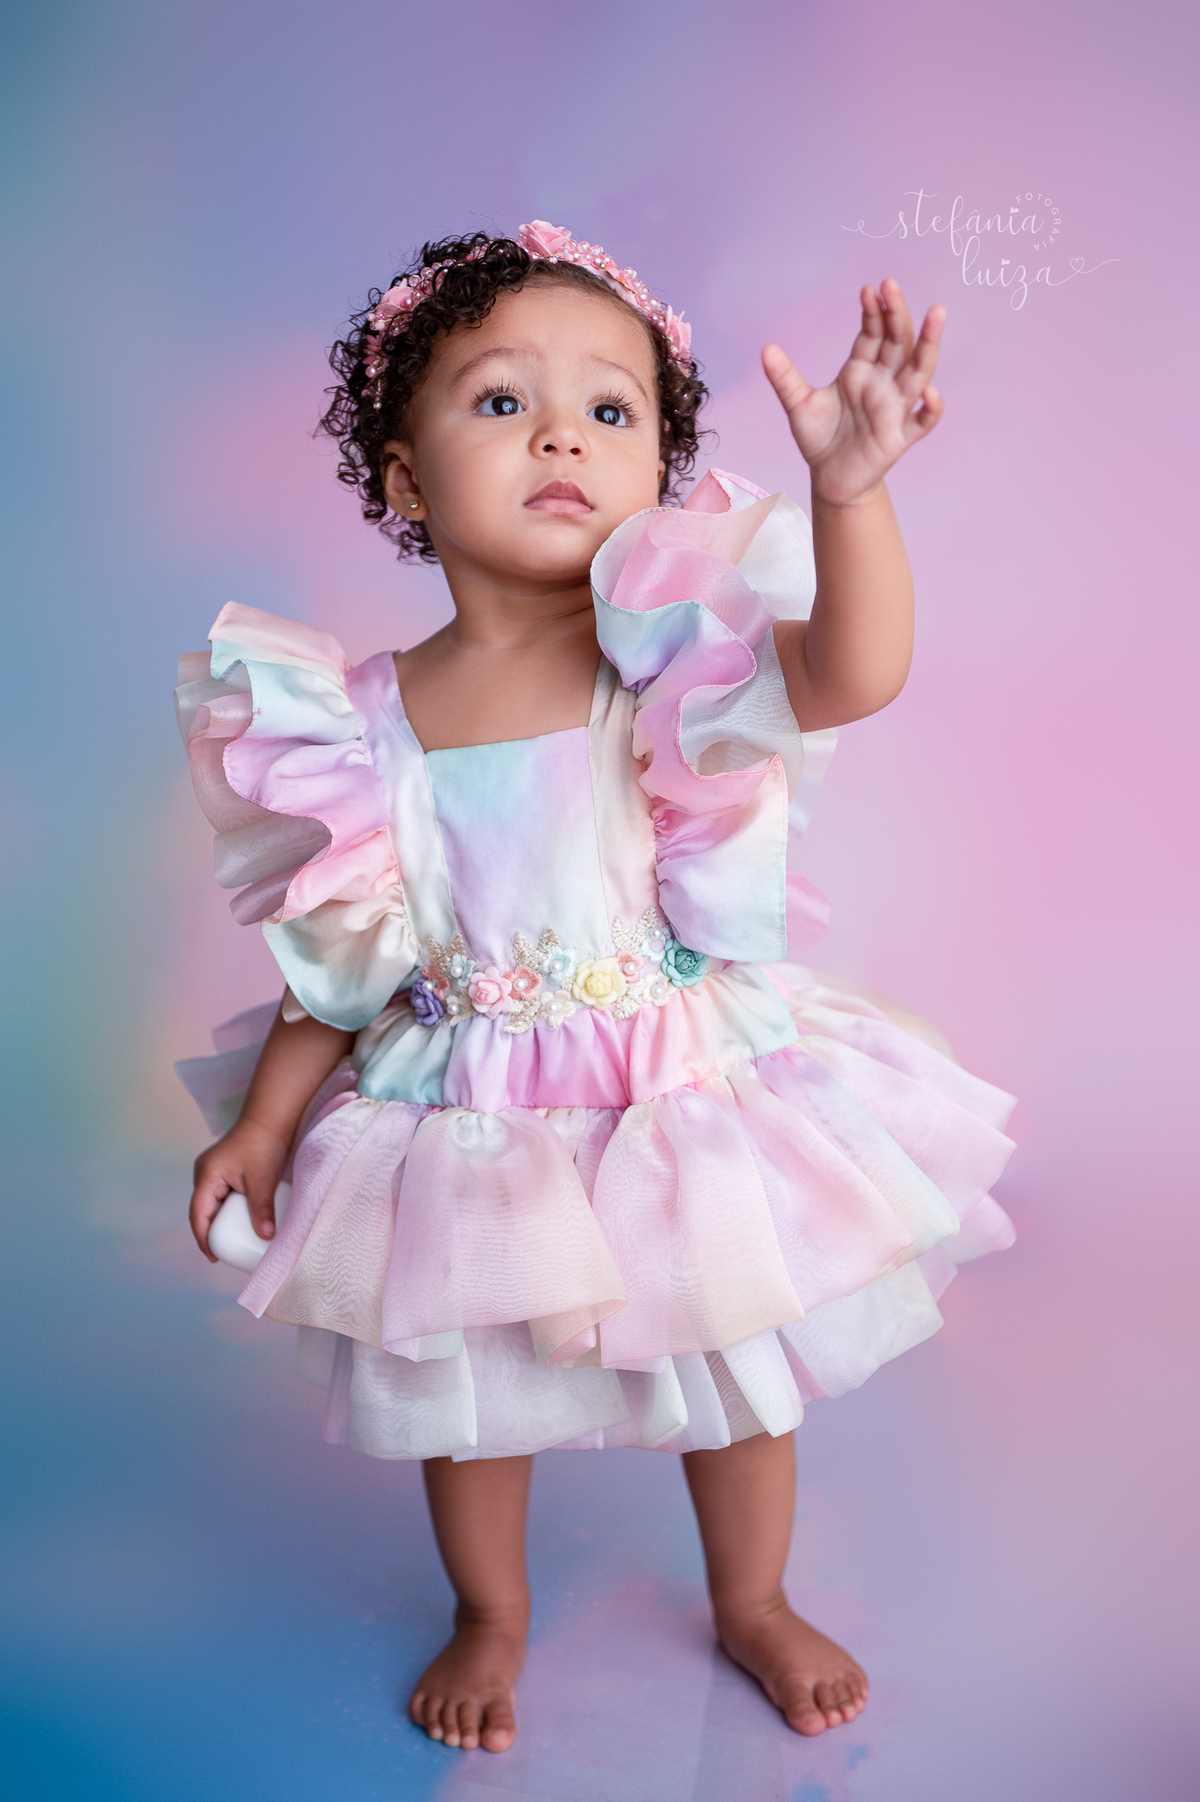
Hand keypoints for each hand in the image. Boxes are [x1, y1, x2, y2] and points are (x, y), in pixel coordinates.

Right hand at [189, 1116, 288, 1262]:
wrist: (271, 1119)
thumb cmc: (263, 1143)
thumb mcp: (262, 1180)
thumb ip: (262, 1209)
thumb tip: (266, 1236)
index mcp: (207, 1176)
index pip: (198, 1215)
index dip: (203, 1239)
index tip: (214, 1257)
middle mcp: (205, 1174)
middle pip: (203, 1211)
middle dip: (212, 1233)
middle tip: (226, 1253)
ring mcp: (214, 1172)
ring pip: (213, 1204)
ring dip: (222, 1222)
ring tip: (235, 1241)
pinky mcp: (225, 1171)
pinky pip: (223, 1197)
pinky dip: (230, 1211)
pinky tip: (242, 1221)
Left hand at [763, 279, 944, 506]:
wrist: (830, 478)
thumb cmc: (820, 438)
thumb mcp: (799, 405)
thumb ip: (785, 378)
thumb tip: (766, 349)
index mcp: (861, 370)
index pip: (873, 334)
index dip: (873, 312)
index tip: (868, 290)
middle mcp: (883, 383)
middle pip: (898, 342)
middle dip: (898, 315)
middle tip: (892, 285)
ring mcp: (895, 408)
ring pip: (918, 371)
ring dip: (928, 344)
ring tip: (936, 314)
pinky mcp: (900, 437)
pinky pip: (922, 421)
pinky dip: (930, 408)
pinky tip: (930, 393)